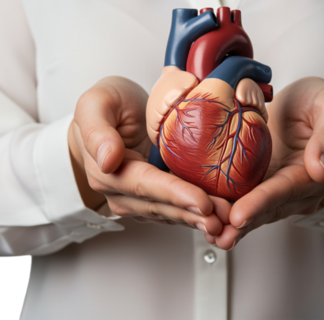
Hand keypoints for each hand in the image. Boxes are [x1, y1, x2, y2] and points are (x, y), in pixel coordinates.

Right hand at [69, 76, 229, 233]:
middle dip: (195, 213)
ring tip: (227, 219)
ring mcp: (138, 199)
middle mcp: (121, 193)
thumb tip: (108, 161)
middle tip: (225, 216)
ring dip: (199, 219)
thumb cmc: (107, 106)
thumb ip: (98, 131)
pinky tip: (220, 216)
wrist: (110, 114)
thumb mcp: (95, 103)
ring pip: (171, 213)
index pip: (145, 185)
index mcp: (107, 171)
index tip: (202, 201)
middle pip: (162, 206)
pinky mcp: (154, 199)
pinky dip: (198, 214)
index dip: (175, 194)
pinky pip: (177, 209)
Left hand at [204, 77, 323, 249]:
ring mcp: (282, 191)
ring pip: (258, 212)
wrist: (306, 103)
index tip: (239, 215)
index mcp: (322, 173)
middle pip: (270, 208)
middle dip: (243, 223)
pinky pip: (246, 202)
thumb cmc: (320, 101)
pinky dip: (228, 214)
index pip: (288, 190)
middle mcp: (303, 190)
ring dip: (233, 226)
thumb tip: (321, 171)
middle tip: (219, 235)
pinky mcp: (263, 186)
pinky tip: (210, 224)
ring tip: (212, 235)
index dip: (262, 203)